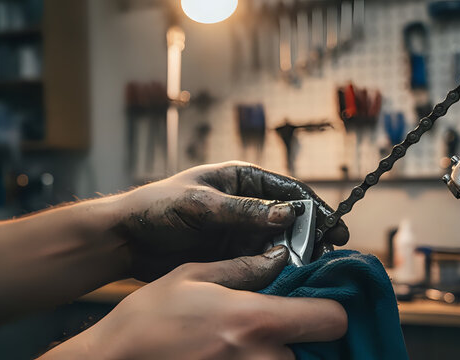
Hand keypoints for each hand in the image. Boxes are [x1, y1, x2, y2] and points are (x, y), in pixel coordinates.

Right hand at [41, 246, 347, 359]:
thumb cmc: (147, 319)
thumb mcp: (191, 277)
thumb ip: (242, 268)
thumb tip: (278, 258)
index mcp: (255, 321)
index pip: (332, 320)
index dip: (330, 310)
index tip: (314, 304)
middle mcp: (262, 359)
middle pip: (315, 350)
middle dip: (299, 336)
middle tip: (272, 324)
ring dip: (279, 354)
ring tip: (243, 341)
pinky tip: (233, 354)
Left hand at [114, 161, 348, 280]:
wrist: (125, 239)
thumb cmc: (158, 206)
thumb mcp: (201, 204)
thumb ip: (245, 211)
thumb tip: (289, 214)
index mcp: (241, 180)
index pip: (287, 190)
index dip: (313, 206)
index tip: (334, 224)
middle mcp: (246, 205)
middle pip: (288, 219)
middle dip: (308, 234)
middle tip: (329, 252)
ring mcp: (240, 231)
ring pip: (277, 243)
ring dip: (294, 254)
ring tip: (313, 268)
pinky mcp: (232, 255)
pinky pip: (261, 261)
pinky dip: (275, 270)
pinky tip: (288, 279)